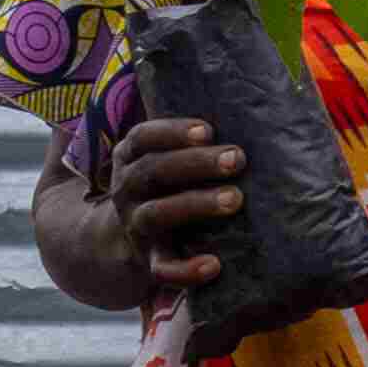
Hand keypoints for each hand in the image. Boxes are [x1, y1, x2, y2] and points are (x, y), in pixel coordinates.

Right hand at [95, 114, 250, 295]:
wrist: (122, 240)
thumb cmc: (163, 185)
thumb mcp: (160, 156)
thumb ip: (189, 136)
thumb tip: (245, 97)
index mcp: (130, 156)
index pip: (143, 137)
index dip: (173, 132)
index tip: (208, 129)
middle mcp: (127, 188)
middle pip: (154, 171)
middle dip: (195, 163)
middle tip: (238, 158)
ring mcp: (136, 225)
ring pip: (158, 214)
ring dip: (196, 204)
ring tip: (235, 199)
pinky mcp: (148, 260)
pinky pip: (163, 269)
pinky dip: (186, 269)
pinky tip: (214, 265)